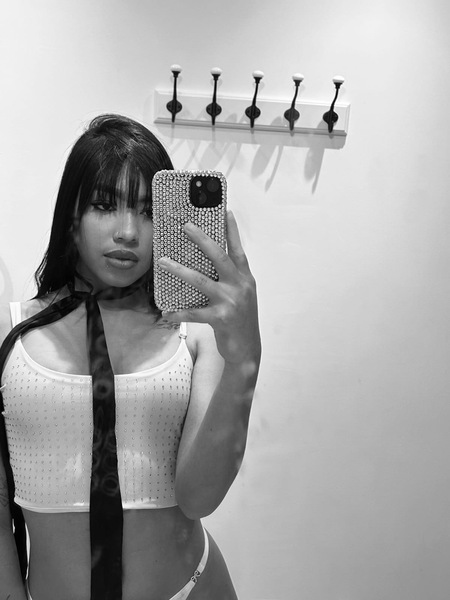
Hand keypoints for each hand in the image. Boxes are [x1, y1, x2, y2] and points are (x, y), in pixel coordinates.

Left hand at [157, 211, 260, 365]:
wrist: (248, 349)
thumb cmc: (240, 320)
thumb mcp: (241, 295)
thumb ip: (230, 279)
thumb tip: (206, 263)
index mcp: (245, 278)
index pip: (238, 249)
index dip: (232, 230)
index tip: (225, 210)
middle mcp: (240, 286)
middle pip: (220, 257)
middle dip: (202, 240)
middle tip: (186, 226)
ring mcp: (232, 301)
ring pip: (202, 281)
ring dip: (180, 270)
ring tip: (163, 261)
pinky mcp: (222, 318)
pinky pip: (195, 313)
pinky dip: (179, 312)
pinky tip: (166, 312)